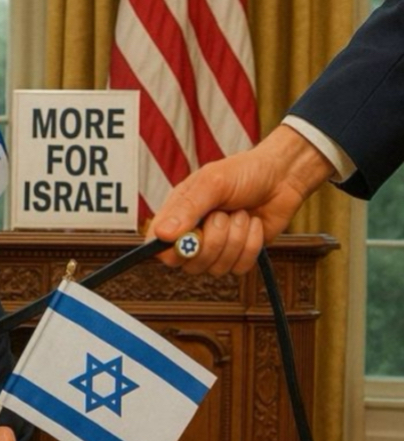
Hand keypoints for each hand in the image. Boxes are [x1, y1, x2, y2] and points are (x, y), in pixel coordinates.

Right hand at [149, 125, 334, 275]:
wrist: (282, 176)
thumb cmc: (244, 172)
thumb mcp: (212, 183)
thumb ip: (187, 209)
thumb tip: (162, 235)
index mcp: (178, 216)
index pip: (158, 248)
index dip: (172, 250)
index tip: (192, 236)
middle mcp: (193, 236)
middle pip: (189, 264)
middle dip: (213, 241)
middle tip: (224, 215)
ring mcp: (216, 248)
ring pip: (216, 268)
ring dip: (236, 239)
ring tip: (241, 214)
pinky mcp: (238, 256)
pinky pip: (239, 268)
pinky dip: (251, 245)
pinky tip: (253, 224)